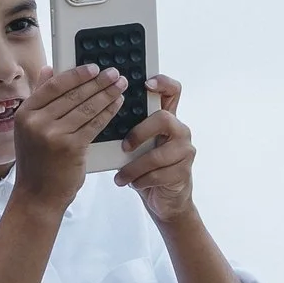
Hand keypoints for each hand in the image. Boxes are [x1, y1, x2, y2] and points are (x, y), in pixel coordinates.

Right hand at [15, 63, 123, 207]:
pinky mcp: (71, 147)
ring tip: (121, 86)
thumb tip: (49, 69)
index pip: (54, 85)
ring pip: (87, 108)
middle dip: (98, 82)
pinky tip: (118, 104)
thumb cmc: (37, 162)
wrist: (37, 195)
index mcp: (24, 113)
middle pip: (73, 95)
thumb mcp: (29, 128)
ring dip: (107, 94)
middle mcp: (36, 122)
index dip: (76, 74)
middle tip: (114, 74)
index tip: (93, 68)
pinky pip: (95, 124)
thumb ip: (40, 97)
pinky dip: (108, 112)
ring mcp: (53, 135)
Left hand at [114, 76, 197, 221]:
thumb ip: (130, 128)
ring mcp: (185, 151)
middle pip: (164, 118)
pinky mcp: (183, 172)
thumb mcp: (139, 145)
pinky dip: (140, 181)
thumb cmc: (147, 169)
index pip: (172, 91)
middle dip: (139, 132)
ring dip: (135, 167)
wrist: (165, 200)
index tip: (146, 84)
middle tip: (124, 147)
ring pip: (157, 154)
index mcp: (168, 120)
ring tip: (122, 176)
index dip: (163, 82)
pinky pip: (158, 174)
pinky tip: (134, 183)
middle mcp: (180, 131)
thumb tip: (98, 113)